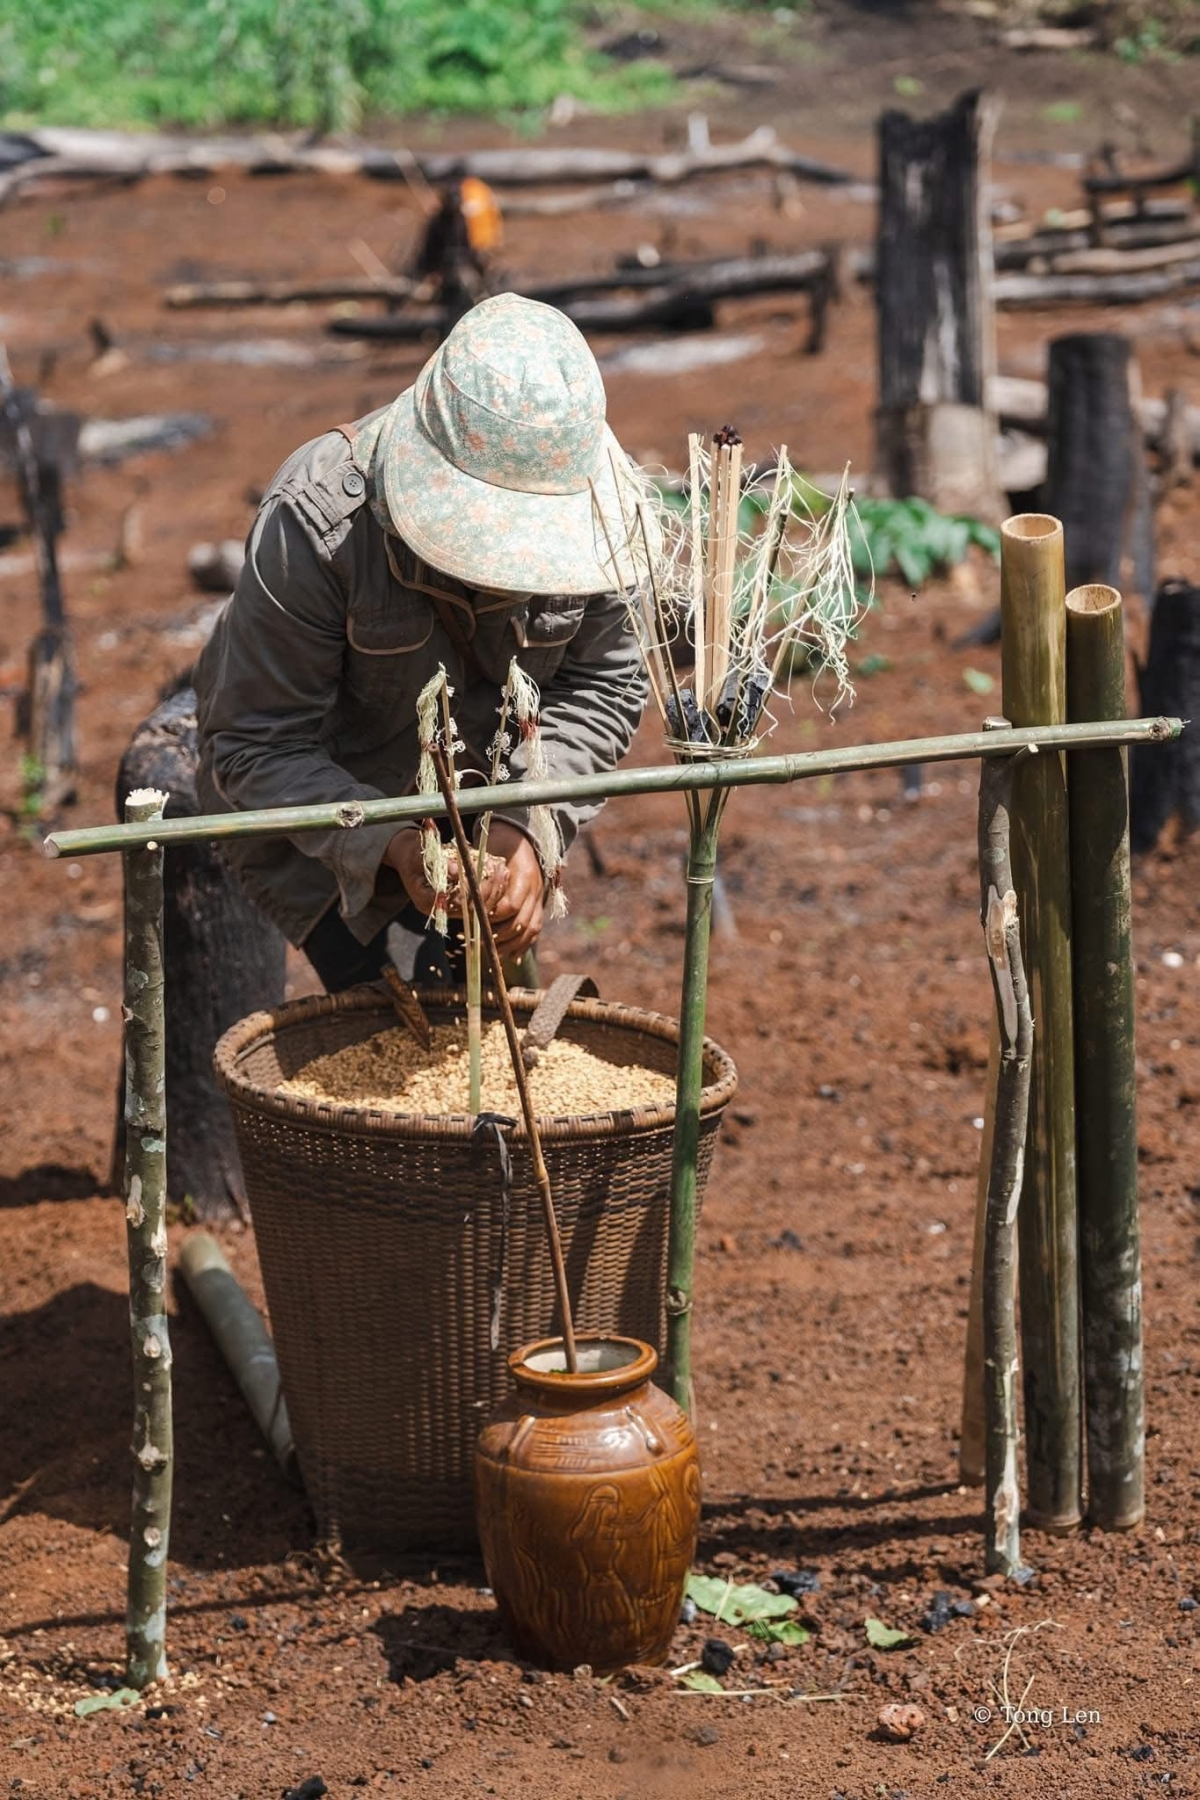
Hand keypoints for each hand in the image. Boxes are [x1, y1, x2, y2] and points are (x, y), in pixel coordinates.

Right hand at [385, 827, 508, 917]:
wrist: (411, 858)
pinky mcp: (464, 903)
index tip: (479, 869)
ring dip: (495, 887)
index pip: (453, 901)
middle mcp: (442, 910)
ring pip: (481, 907)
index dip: (468, 887)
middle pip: (470, 908)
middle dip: (486, 887)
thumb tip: (454, 869)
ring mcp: (454, 909)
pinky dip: (496, 887)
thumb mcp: (419, 854)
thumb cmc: (413, 855)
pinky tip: (501, 871)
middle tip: (494, 867)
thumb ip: (436, 861)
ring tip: (499, 867)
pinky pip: (485, 901)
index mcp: (426, 901)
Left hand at [482, 822, 545, 957]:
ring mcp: (539, 898)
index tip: (477, 923)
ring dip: (512, 945)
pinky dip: (524, 944)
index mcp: (524, 875)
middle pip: (521, 922)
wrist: (521, 837)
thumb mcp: (488, 852)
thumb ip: (478, 871)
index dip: (493, 917)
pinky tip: (513, 957)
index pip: (510, 905)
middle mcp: (535, 888)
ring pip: (531, 929)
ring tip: (495, 955)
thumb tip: (456, 884)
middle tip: (482, 943)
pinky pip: (535, 929)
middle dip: (500, 936)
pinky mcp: (539, 905)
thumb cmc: (500, 844)